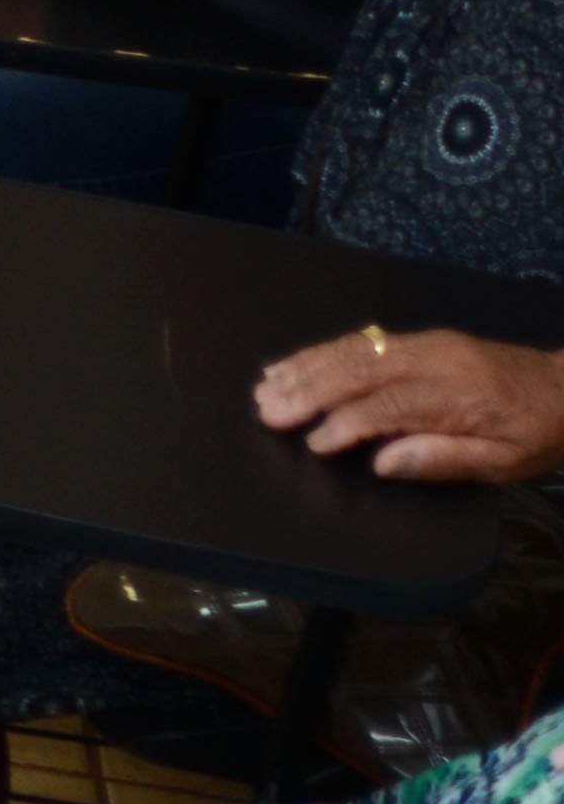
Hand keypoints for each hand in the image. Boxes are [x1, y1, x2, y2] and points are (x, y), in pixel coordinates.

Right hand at [257, 327, 563, 483]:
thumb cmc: (540, 432)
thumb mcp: (505, 463)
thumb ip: (443, 461)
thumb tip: (382, 463)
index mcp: (458, 396)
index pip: (387, 406)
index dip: (345, 424)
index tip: (314, 443)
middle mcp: (436, 361)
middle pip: (360, 371)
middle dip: (308, 390)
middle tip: (267, 409)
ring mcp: (427, 344)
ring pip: (355, 350)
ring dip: (306, 367)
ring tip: (267, 385)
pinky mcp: (423, 340)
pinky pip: (365, 340)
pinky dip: (325, 351)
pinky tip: (298, 362)